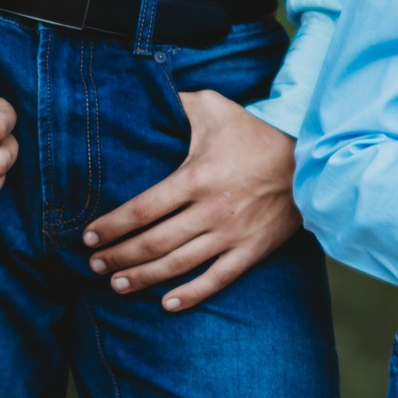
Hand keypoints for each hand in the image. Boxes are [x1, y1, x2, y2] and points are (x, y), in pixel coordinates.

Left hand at [81, 90, 300, 310]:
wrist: (308, 158)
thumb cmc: (254, 132)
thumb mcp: (214, 107)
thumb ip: (177, 103)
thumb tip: (144, 93)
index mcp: (196, 178)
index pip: (143, 210)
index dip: (112, 226)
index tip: (89, 237)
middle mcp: (211, 211)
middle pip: (154, 242)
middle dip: (119, 256)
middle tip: (94, 265)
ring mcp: (232, 234)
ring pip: (178, 265)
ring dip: (143, 277)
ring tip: (117, 285)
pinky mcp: (251, 250)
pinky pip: (217, 280)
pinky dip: (191, 295)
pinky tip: (166, 304)